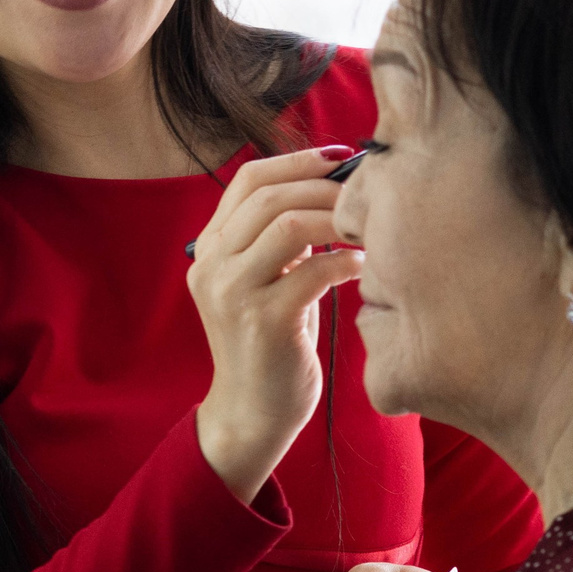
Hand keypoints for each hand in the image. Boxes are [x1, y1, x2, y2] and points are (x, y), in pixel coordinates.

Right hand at [185, 145, 363, 498]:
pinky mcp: (262, 322)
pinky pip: (312, 271)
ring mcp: (232, 293)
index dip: (296, 160)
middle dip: (323, 186)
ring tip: (363, 227)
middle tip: (362, 194)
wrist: (251, 413)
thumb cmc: (270, 344)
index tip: (339, 158)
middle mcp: (211, 265)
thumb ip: (278, 239)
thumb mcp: (263, 282)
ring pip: (285, 225)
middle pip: (268, 196)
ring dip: (335, 218)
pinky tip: (363, 266)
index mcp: (209, 248)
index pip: (247, 180)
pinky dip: (345, 261)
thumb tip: (327, 188)